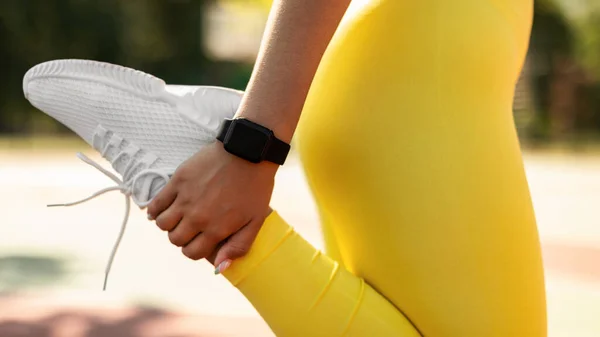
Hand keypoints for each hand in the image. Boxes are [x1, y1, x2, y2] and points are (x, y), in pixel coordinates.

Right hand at [146, 141, 276, 269]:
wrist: (248, 152)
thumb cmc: (255, 187)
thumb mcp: (255, 221)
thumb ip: (238, 247)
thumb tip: (219, 269)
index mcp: (216, 229)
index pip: (191, 253)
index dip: (194, 250)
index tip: (199, 241)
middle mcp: (197, 217)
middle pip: (175, 240)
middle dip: (182, 238)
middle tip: (191, 229)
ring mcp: (185, 199)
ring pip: (163, 224)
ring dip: (169, 225)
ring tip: (179, 218)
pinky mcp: (178, 181)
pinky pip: (156, 203)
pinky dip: (155, 210)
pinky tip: (162, 210)